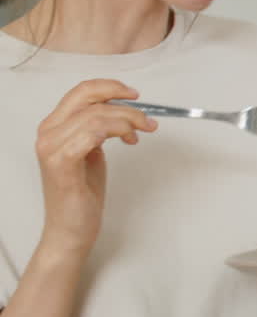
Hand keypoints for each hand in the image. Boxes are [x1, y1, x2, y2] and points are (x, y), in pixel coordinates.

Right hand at [36, 80, 156, 257]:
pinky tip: (128, 141)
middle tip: (148, 120)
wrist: (71, 229)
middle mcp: (48, 133)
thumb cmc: (82, 192)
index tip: (135, 95)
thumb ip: (98, 128)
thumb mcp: (92, 151)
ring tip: (140, 134)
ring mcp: (51, 148)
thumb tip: (124, 111)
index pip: (81, 92)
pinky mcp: (61, 163)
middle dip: (126, 106)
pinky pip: (91, 134)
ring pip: (96, 116)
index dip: (111, 87)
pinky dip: (116, 132)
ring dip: (127, 121)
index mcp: (54, 126)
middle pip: (90, 100)